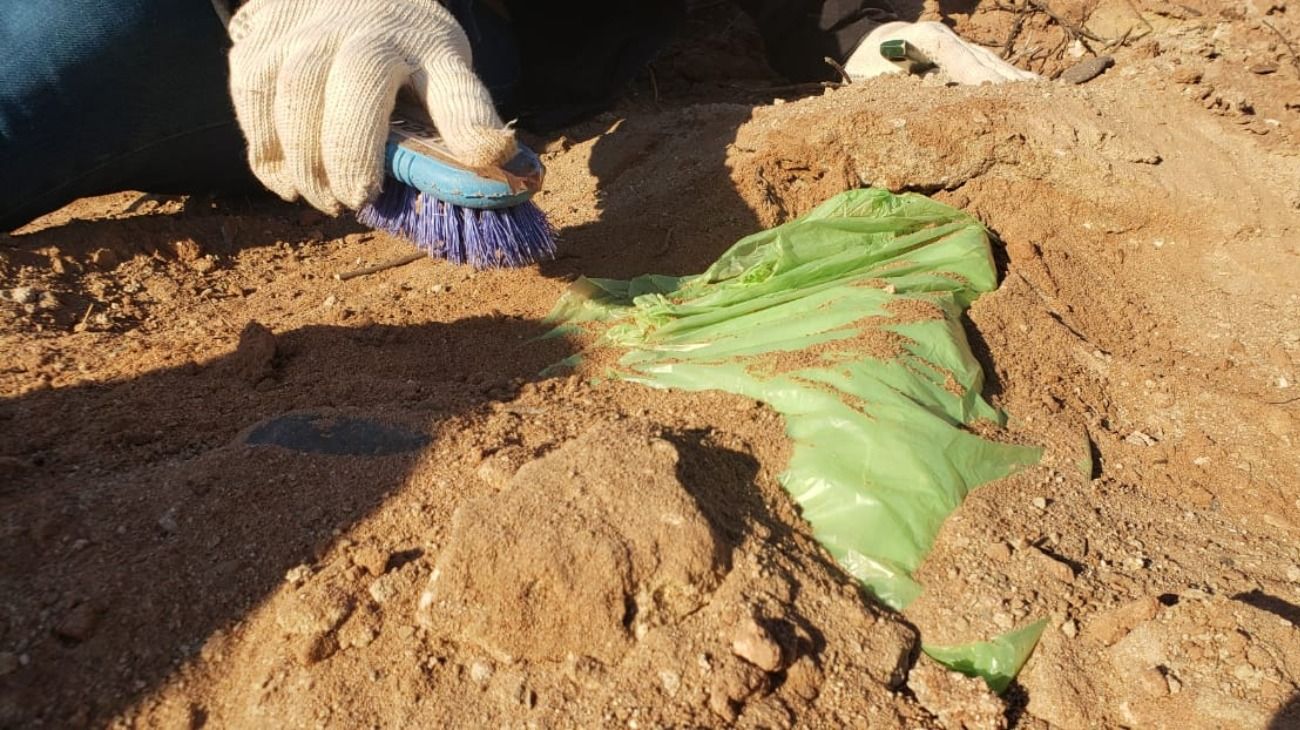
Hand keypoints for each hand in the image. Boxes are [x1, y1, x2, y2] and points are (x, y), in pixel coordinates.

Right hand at [228, 0, 515, 213]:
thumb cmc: (404, 51)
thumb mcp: (443, 75)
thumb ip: (459, 126)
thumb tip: (496, 184)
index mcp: (429, 49)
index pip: (457, 89)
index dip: (472, 126)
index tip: (489, 156)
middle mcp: (367, 33)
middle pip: (359, 86)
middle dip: (352, 153)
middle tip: (356, 200)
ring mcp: (308, 34)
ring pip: (294, 95)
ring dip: (305, 162)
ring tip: (326, 201)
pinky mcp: (260, 44)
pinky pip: (253, 101)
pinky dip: (266, 152)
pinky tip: (287, 182)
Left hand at [844, 21, 1037, 84]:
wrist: (867, 42)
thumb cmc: (865, 64)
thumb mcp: (871, 77)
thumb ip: (894, 86)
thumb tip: (921, 103)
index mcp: (924, 39)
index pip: (955, 55)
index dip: (974, 73)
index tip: (994, 92)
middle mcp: (947, 37)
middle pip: (982, 59)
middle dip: (1005, 81)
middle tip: (1030, 103)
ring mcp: (959, 43)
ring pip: (992, 62)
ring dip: (1015, 80)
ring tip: (1041, 96)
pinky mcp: (963, 53)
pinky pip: (991, 66)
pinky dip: (1010, 78)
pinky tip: (1030, 89)